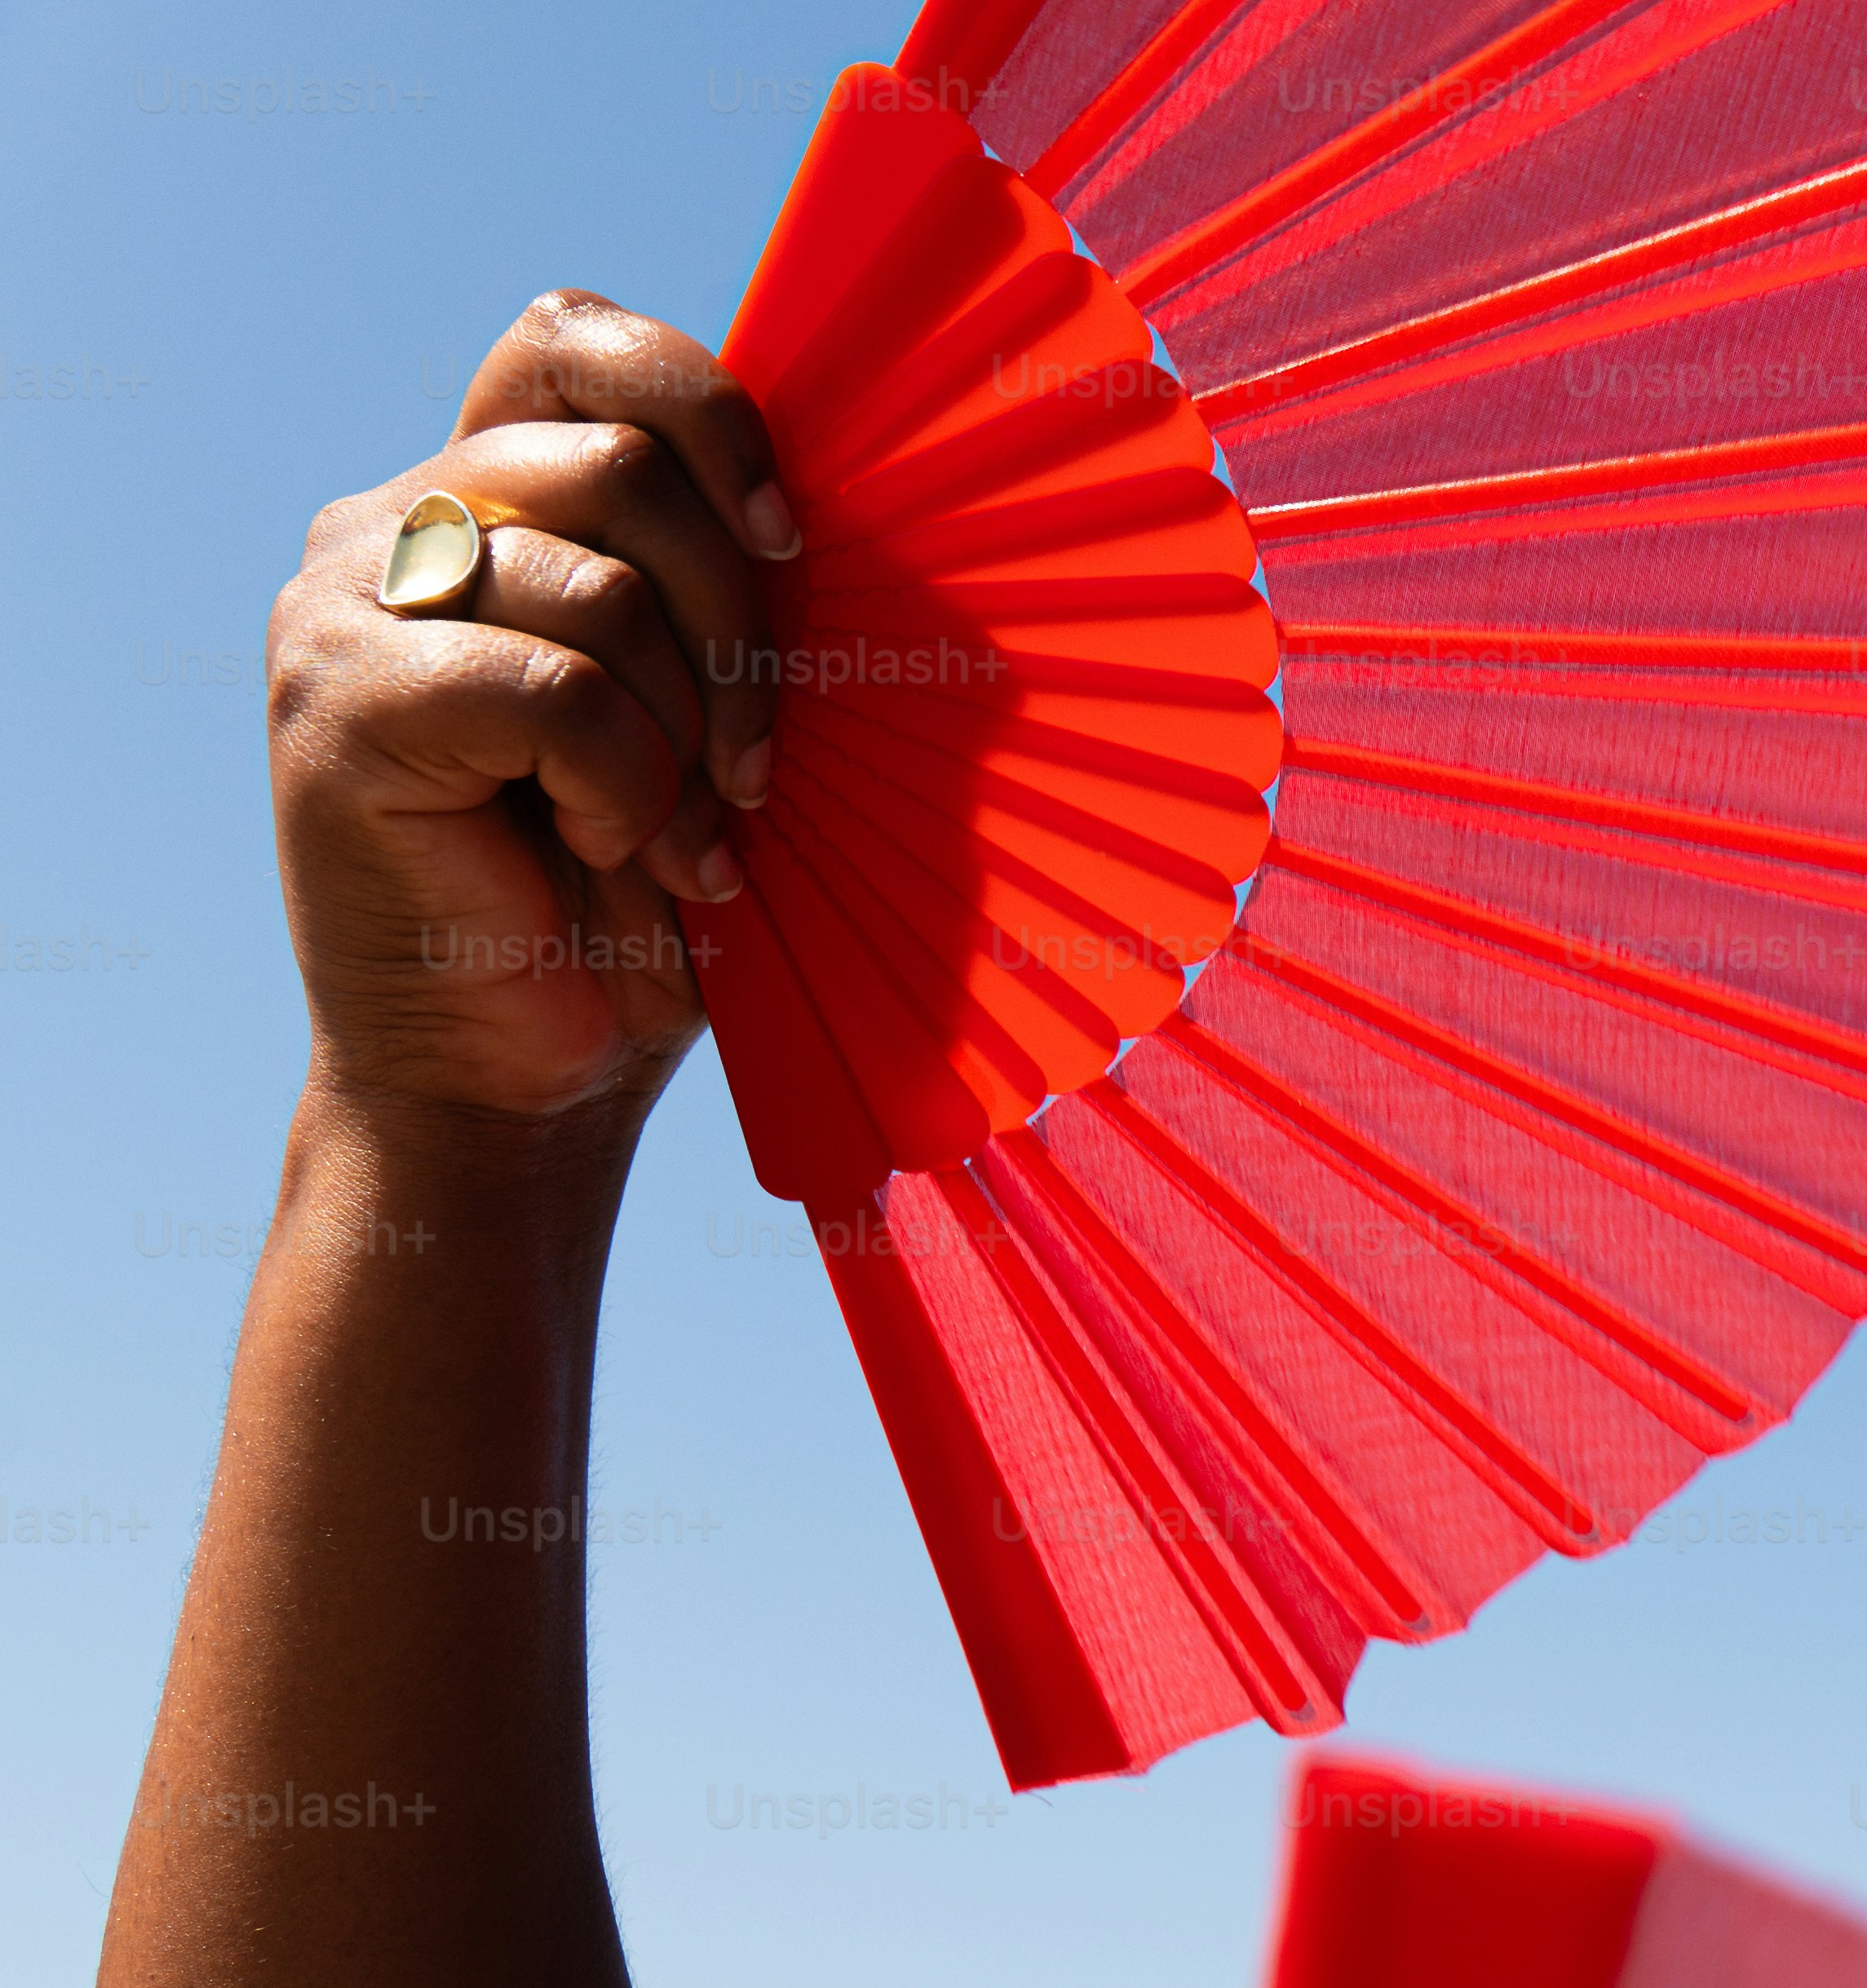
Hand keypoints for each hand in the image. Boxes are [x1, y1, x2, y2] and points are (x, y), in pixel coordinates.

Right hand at [269, 290, 795, 1132]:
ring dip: (682, 727)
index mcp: (480, 501)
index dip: (706, 409)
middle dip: (736, 620)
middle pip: (614, 461)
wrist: (523, 1078)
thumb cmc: (638, 904)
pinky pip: (547, 686)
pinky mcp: (335, 705)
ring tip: (675, 834)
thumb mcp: (706, 718)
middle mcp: (390, 526)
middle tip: (754, 763)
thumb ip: (720, 586)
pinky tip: (614, 853)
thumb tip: (844, 503)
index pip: (577, 343)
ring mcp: (343, 609)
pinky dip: (623, 783)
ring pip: (596, 577)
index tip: (792, 544)